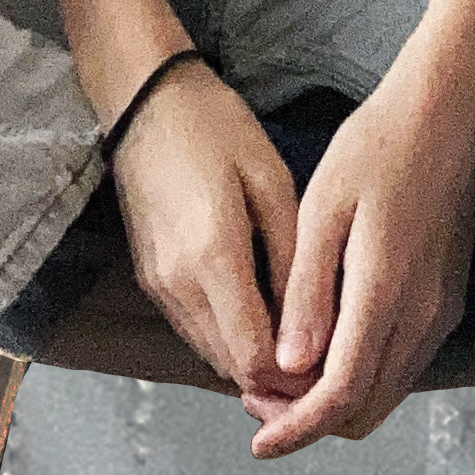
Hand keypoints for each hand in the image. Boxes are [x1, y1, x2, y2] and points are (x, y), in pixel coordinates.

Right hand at [108, 57, 319, 400]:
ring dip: (250, 355)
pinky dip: (227, 334)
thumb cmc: (214, 127)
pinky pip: (194, 329)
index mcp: (213, 257)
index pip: (253, 358)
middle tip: (319, 346)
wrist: (145, 102)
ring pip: (210, 354)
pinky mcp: (149, 279)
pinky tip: (257, 306)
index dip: (293, 373)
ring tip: (294, 327)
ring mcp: (158, 285)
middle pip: (231, 368)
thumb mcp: (270, 179)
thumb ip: (291, 256)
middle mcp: (178, 285)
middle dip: (276, 372)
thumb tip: (311, 319)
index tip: (329, 355)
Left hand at [241, 54, 474, 456]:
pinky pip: (403, 364)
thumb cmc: (376, 147)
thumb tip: (288, 365)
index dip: (295, 428)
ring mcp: (441, 313)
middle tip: (259, 397)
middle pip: (366, 410)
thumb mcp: (323, 207)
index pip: (340, 395)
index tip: (257, 439)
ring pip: (387, 392)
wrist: (445, 115)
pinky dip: (362, 375)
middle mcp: (422, 317)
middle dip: (310, 421)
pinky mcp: (447, 302)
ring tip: (283, 373)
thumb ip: (308, 290)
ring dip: (336, 400)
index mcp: (385, 292)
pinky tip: (326, 344)